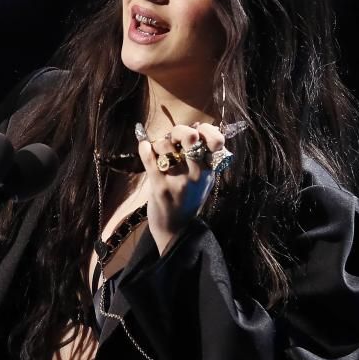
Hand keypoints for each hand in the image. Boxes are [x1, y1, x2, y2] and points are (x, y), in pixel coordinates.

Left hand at [138, 122, 224, 253]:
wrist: (176, 230)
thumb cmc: (188, 201)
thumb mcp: (204, 181)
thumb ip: (203, 159)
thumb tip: (195, 128)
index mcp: (209, 170)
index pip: (214, 140)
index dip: (206, 130)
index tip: (196, 133)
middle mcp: (196, 174)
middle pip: (188, 137)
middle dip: (178, 131)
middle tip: (174, 138)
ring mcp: (177, 180)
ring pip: (164, 144)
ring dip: (158, 143)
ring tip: (158, 152)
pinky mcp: (159, 187)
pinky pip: (149, 157)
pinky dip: (144, 148)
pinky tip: (144, 146)